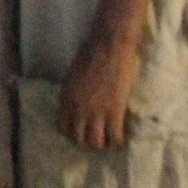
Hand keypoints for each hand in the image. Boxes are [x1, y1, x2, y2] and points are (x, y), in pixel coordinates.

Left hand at [57, 32, 141, 149]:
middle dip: (88, 141)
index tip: (84, 133)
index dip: (74, 133)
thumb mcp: (74, 75)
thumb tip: (79, 102)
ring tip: (111, 140)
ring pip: (95, 142)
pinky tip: (123, 137)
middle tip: (99, 138)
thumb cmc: (92, 52)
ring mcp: (95, 112)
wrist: (110, 43)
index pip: (64, 128)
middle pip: (78, 139)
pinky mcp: (114, 111)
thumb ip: (74, 92)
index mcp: (65, 99)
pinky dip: (119, 140)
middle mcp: (77, 109)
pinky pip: (115, 136)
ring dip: (103, 143)